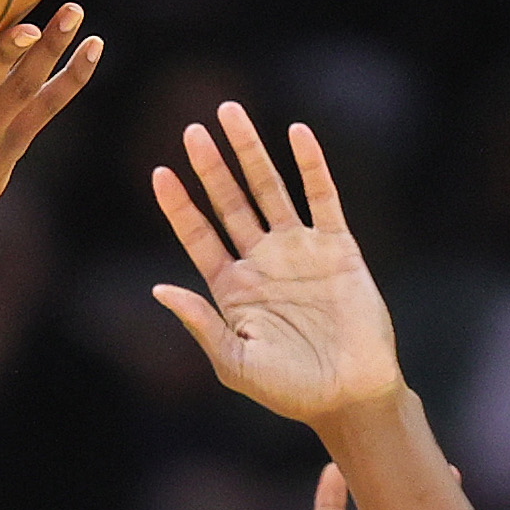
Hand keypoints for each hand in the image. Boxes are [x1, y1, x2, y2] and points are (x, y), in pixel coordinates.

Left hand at [152, 108, 400, 424]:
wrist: (350, 396)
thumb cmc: (290, 390)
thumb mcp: (235, 363)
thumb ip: (200, 324)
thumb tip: (159, 290)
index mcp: (232, 290)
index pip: (199, 237)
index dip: (179, 206)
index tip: (159, 173)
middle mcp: (261, 263)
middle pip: (229, 202)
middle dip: (210, 167)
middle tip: (192, 130)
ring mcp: (299, 251)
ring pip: (269, 189)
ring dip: (250, 152)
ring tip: (231, 113)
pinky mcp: (337, 247)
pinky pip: (322, 197)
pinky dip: (310, 165)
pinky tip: (296, 133)